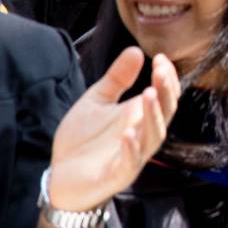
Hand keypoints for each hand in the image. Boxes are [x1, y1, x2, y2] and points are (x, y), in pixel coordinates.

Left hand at [47, 46, 180, 212]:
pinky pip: (130, 163)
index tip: (161, 58)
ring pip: (153, 137)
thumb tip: (136, 50)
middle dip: (166, 92)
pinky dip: (132, 149)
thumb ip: (117, 79)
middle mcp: (142, 136)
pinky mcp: (117, 175)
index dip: (167, 78)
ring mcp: (132, 157)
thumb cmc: (83, 141)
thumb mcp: (97, 101)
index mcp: (140, 118)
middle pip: (165, 114)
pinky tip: (128, 134)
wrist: (60, 177)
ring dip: (153, 116)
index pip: (165, 96)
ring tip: (148, 94)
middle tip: (161, 71)